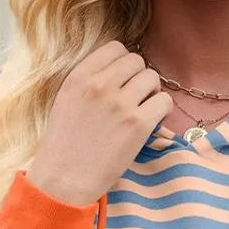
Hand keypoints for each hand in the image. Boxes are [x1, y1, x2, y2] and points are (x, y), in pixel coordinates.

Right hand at [25, 40, 173, 207]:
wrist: (64, 180)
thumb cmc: (65, 145)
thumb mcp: (66, 100)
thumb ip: (89, 80)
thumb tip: (120, 70)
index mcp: (80, 76)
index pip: (116, 48)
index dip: (123, 64)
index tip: (122, 80)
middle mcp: (100, 85)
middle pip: (136, 61)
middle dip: (138, 77)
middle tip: (134, 97)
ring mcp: (120, 104)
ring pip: (152, 78)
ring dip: (151, 92)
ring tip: (142, 110)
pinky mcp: (138, 124)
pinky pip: (164, 101)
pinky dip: (162, 110)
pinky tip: (151, 121)